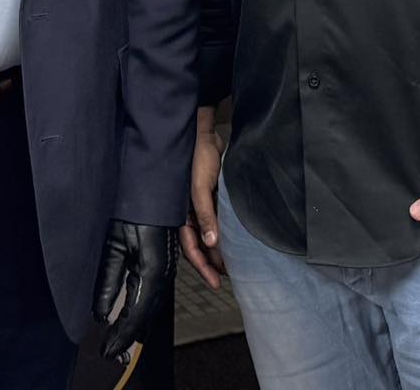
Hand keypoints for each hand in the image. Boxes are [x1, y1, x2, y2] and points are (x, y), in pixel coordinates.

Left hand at [92, 220, 177, 361]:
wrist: (153, 189)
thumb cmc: (135, 210)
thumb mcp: (114, 244)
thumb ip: (108, 281)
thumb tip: (101, 313)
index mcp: (151, 272)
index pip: (136, 315)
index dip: (121, 335)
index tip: (107, 350)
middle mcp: (163, 275)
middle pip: (146, 316)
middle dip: (128, 336)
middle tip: (110, 351)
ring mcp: (167, 271)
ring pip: (152, 309)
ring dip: (137, 327)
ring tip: (120, 342)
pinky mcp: (164, 266)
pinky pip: (155, 297)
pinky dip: (144, 313)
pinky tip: (135, 319)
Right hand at [179, 109, 225, 288]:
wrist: (209, 136)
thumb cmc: (200, 159)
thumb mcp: (201, 188)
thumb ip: (205, 215)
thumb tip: (211, 243)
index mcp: (182, 214)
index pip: (191, 247)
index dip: (203, 266)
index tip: (216, 282)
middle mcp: (192, 214)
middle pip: (201, 246)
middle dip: (212, 263)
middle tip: (227, 278)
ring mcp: (204, 208)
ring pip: (211, 236)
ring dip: (220, 251)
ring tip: (235, 266)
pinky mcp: (214, 201)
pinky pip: (219, 223)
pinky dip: (226, 235)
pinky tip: (237, 242)